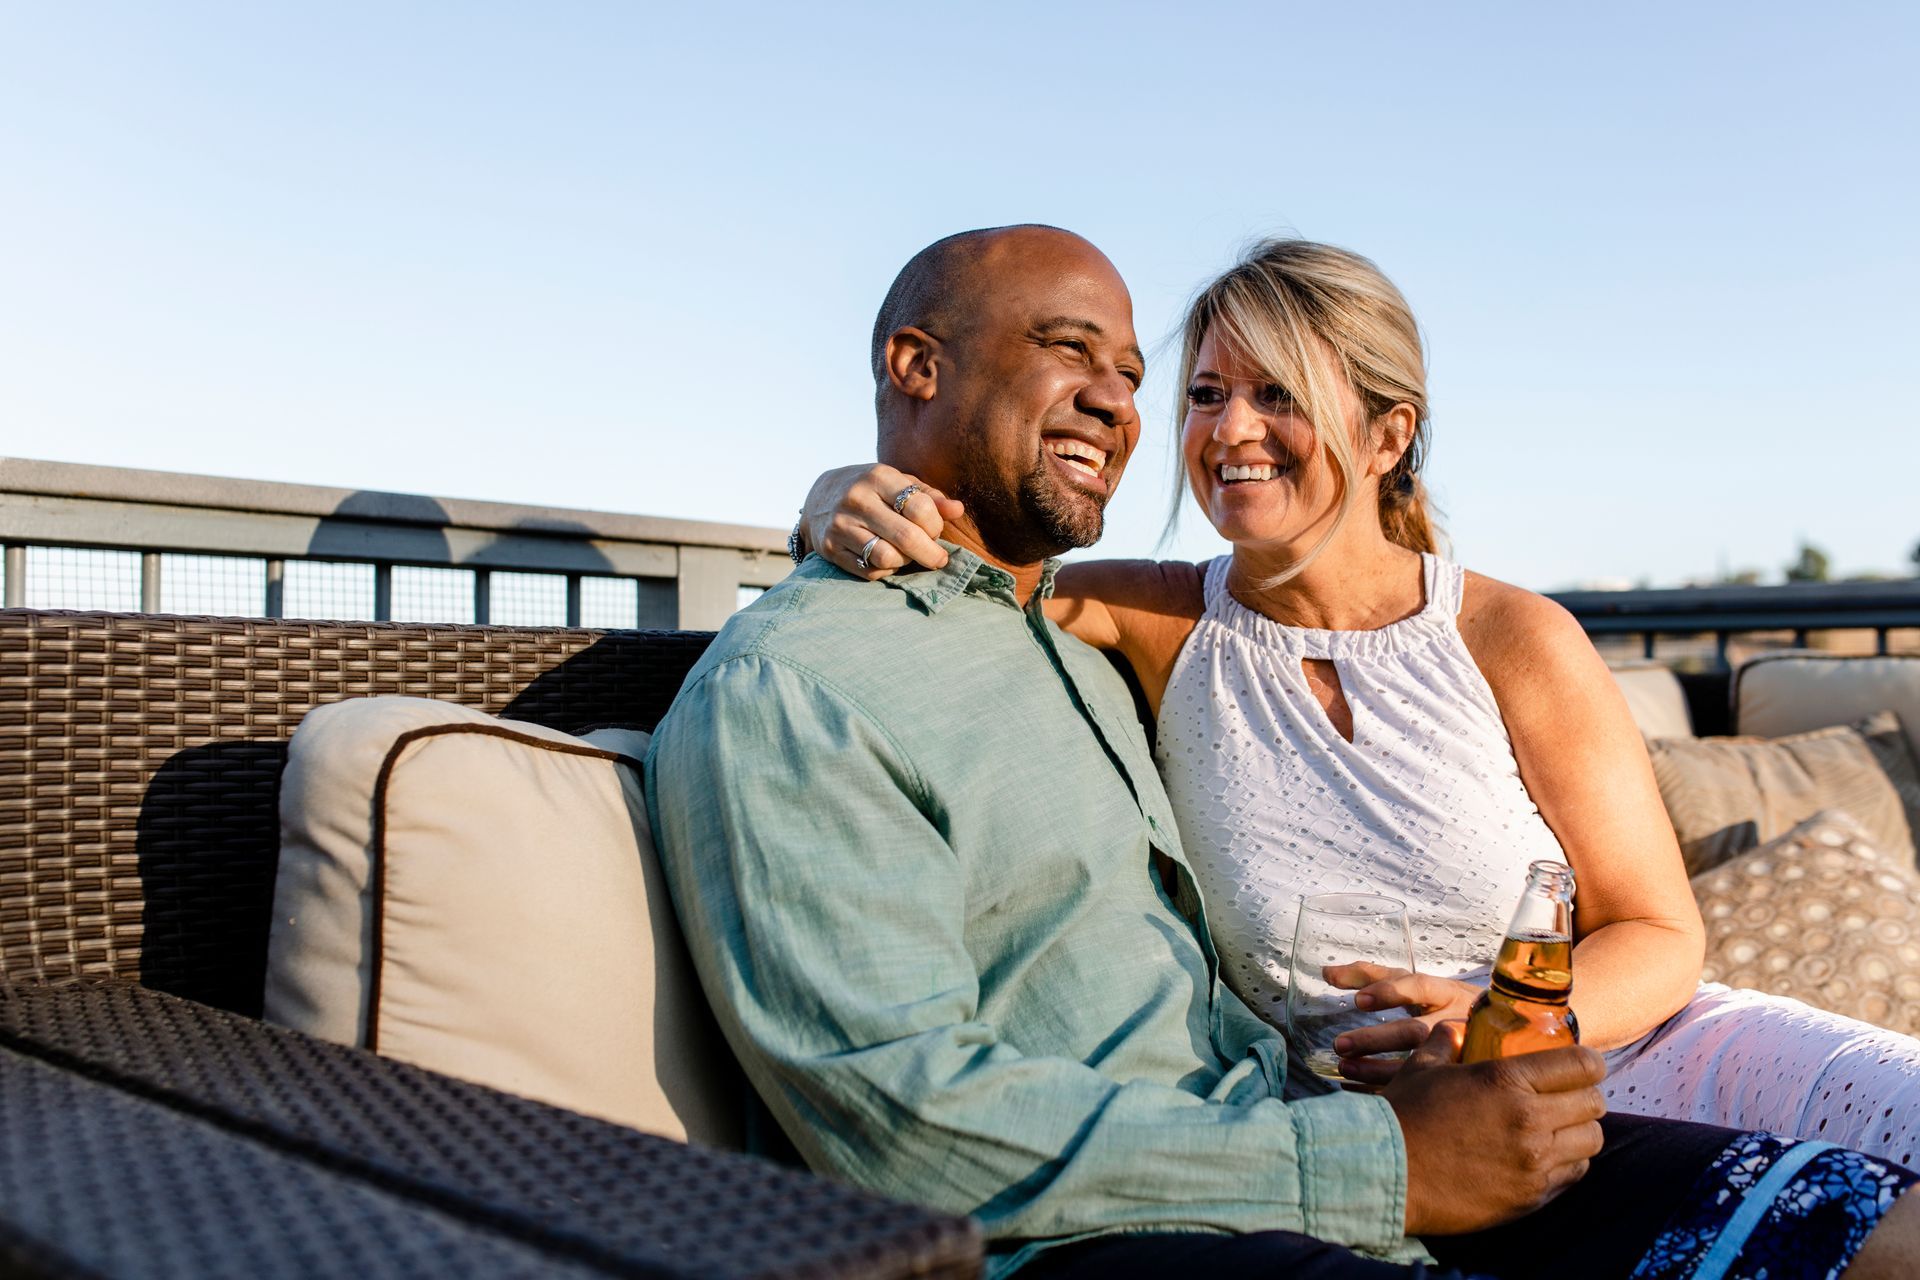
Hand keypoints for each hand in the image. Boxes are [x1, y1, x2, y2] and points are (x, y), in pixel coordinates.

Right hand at [801, 464, 963, 579]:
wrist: (819, 497)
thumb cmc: (871, 490)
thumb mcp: (899, 484)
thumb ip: (930, 497)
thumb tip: (958, 510)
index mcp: (877, 477)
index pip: (919, 507)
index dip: (936, 525)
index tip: (936, 531)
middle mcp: (856, 499)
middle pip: (906, 537)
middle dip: (931, 553)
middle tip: (939, 558)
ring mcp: (840, 525)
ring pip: (887, 557)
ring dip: (906, 562)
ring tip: (909, 555)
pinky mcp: (830, 548)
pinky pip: (869, 571)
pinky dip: (886, 570)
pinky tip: (889, 560)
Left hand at [1323, 963, 1480, 1084]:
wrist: (1509, 1037)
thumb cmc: (1447, 1005)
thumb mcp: (1419, 986)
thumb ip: (1373, 976)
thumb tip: (1326, 973)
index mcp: (1447, 992)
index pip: (1419, 986)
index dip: (1390, 992)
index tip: (1359, 1000)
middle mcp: (1456, 1022)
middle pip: (1416, 1031)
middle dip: (1377, 1039)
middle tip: (1340, 1045)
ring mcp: (1460, 1055)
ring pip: (1418, 1065)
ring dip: (1377, 1070)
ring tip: (1344, 1068)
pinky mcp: (1457, 1082)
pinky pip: (1418, 1089)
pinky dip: (1383, 1089)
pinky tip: (1354, 1089)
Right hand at [1384, 1022, 1605, 1235]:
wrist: (1385, 1175)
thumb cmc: (1402, 1116)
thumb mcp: (1421, 1067)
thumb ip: (1446, 1042)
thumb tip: (1456, 1028)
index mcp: (1506, 1079)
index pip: (1582, 1065)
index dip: (1587, 1062)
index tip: (1579, 1065)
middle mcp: (1529, 1120)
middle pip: (1595, 1103)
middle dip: (1584, 1095)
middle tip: (1566, 1095)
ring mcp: (1533, 1162)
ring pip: (1591, 1141)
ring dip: (1579, 1131)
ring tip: (1558, 1128)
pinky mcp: (1530, 1196)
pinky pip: (1573, 1175)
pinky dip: (1566, 1162)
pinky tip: (1542, 1156)